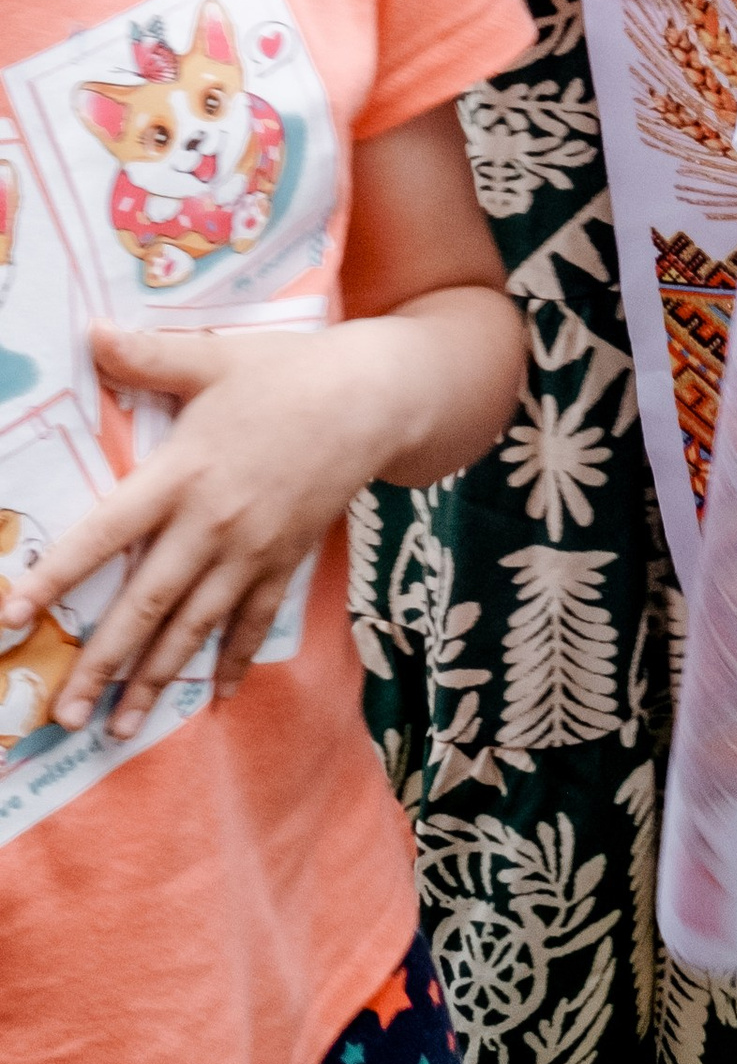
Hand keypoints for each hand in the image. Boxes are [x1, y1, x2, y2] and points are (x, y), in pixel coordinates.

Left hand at [2, 273, 520, 740]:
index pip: (105, 533)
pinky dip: (233, 662)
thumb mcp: (215, 357)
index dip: (56, 575)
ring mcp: (251, 551)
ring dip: (153, 681)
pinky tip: (214, 699)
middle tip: (60, 714)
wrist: (374, 399)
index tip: (13, 615)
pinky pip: (254, 621)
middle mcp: (211, 525)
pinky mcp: (285, 560)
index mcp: (183, 474)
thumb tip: (88, 335)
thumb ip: (148, 355)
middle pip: (145, 605)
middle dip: (100, 665)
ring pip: (193, 628)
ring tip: (117, 729)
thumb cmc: (288, 374)